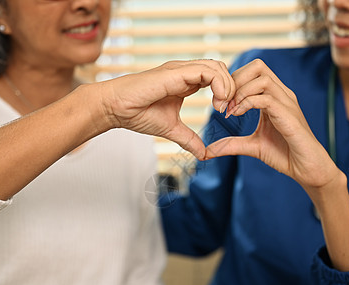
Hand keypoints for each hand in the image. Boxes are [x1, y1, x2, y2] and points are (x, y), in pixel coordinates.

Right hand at [91, 60, 234, 159]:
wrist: (116, 109)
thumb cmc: (138, 114)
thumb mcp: (171, 129)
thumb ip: (189, 140)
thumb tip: (203, 154)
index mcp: (186, 82)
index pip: (217, 78)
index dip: (227, 93)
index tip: (225, 113)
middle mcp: (185, 72)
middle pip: (222, 69)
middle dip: (232, 88)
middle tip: (227, 110)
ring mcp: (181, 70)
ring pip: (217, 66)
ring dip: (228, 87)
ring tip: (222, 107)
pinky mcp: (176, 72)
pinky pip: (207, 70)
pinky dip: (219, 84)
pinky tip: (217, 102)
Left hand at [205, 59, 338, 189]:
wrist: (307, 170)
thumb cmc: (285, 155)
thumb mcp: (252, 146)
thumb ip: (231, 144)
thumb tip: (207, 151)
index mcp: (273, 97)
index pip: (252, 71)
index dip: (232, 82)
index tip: (219, 103)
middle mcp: (282, 95)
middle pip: (257, 66)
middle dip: (235, 80)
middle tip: (222, 103)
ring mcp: (287, 103)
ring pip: (262, 78)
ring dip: (240, 92)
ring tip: (230, 111)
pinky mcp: (289, 116)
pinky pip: (266, 98)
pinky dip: (248, 103)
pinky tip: (237, 115)